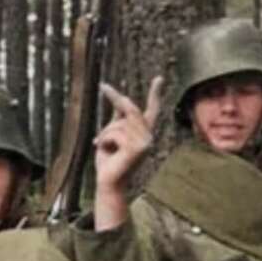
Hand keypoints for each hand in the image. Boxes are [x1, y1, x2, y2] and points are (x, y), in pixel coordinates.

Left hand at [92, 76, 163, 230]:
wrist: (107, 182)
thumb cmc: (109, 161)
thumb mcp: (111, 135)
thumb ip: (117, 119)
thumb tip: (119, 99)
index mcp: (144, 133)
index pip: (152, 110)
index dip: (155, 94)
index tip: (159, 78)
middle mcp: (148, 137)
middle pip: (132, 109)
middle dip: (115, 97)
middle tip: (103, 86)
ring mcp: (145, 143)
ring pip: (119, 123)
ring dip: (105, 132)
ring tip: (102, 145)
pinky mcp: (136, 149)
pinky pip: (115, 133)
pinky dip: (105, 139)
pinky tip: (105, 151)